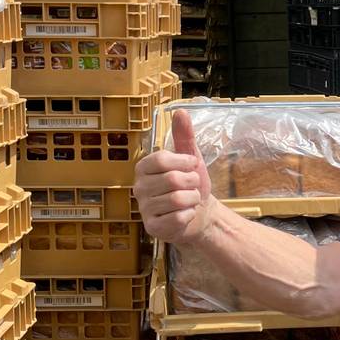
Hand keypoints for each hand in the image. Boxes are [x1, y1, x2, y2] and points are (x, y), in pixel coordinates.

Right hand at [133, 110, 213, 242]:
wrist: (200, 214)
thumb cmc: (191, 185)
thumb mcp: (190, 158)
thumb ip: (184, 136)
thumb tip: (180, 111)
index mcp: (144, 168)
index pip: (161, 159)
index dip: (183, 162)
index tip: (192, 164)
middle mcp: (139, 188)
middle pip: (172, 180)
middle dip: (191, 182)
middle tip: (191, 186)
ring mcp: (144, 209)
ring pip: (177, 199)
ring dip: (192, 199)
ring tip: (189, 200)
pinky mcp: (152, 228)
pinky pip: (178, 218)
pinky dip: (190, 215)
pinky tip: (186, 214)